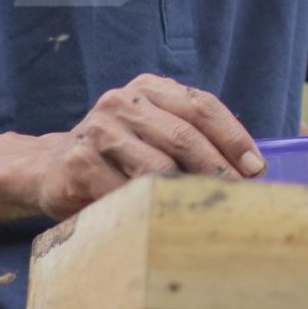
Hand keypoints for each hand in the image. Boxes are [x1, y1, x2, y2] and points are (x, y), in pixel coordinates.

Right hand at [18, 74, 262, 220]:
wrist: (51, 168)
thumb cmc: (120, 154)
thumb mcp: (154, 131)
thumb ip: (194, 137)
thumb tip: (252, 166)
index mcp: (148, 89)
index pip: (202, 107)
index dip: (234, 138)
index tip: (256, 168)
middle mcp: (122, 103)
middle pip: (184, 137)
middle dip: (218, 170)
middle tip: (240, 197)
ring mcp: (98, 131)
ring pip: (158, 168)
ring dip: (187, 193)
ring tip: (206, 210)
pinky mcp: (79, 164)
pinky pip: (126, 193)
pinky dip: (149, 209)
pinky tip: (163, 219)